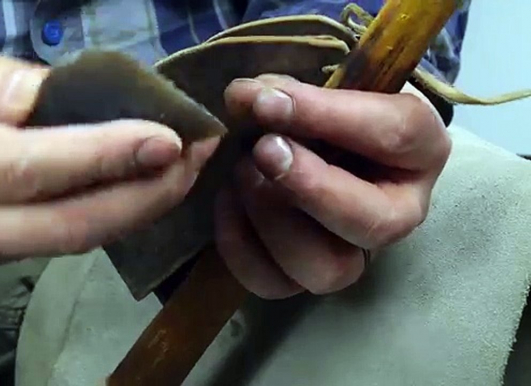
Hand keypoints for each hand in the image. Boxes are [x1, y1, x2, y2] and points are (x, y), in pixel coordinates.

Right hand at [0, 39, 217, 262]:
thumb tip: (59, 96)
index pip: (30, 168)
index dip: (104, 155)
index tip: (168, 137)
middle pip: (66, 224)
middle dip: (144, 195)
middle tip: (198, 156)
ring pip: (69, 240)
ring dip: (137, 209)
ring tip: (186, 170)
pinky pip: (59, 240)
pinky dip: (110, 215)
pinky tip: (142, 187)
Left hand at [214, 74, 450, 298]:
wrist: (308, 144)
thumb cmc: (324, 110)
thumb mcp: (318, 88)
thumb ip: (287, 90)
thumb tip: (244, 98)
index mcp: (419, 152)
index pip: (395, 134)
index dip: (327, 116)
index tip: (268, 101)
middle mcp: (396, 214)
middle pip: (372, 224)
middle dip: (310, 187)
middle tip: (262, 148)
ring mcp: (351, 255)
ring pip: (325, 269)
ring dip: (272, 217)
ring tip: (241, 171)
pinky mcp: (302, 278)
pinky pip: (272, 283)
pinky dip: (238, 242)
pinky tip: (226, 198)